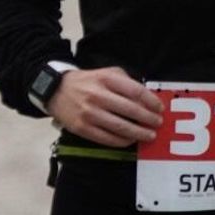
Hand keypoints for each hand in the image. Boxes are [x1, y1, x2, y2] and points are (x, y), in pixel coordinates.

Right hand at [47, 66, 163, 147]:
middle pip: (130, 110)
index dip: (151, 101)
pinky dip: (123, 141)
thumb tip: (147, 98)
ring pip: (120, 127)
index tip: (160, 108)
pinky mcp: (82, 128)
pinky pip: (108, 138)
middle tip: (158, 123)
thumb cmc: (86, 82)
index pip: (135, 91)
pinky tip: (131, 140)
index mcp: (105, 79)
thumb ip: (125, 81)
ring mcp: (89, 113)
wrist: (55, 90)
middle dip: (148, 119)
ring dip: (139, 133)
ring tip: (149, 135)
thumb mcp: (105, 73)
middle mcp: (98, 95)